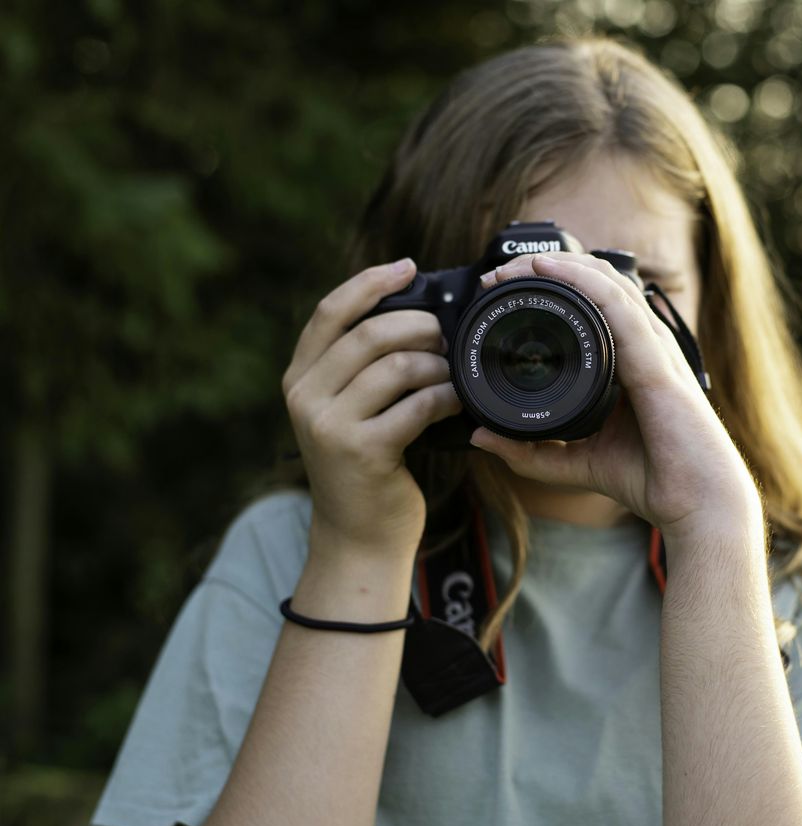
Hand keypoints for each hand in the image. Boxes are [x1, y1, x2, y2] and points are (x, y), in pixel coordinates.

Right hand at [282, 258, 462, 559]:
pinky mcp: (363, 452)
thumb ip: (361, 368)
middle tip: (449, 336)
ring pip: (397, 366)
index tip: (409, 267)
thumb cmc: (367, 466)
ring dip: (438, 364)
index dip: (370, 282)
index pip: (329, 312)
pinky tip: (456, 401)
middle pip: (370, 334)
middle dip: (421, 326)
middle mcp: (304, 397)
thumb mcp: (347, 411)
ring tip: (453, 374)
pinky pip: (417, 405)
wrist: (359, 537)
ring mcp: (329, 425)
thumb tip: (418, 314)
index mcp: (299, 378)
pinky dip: (445, 398)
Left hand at [469, 252, 761, 539]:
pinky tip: (551, 270)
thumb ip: (532, 452)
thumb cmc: (654, 480)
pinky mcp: (656, 363)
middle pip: (597, 282)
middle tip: (499, 274)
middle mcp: (644, 345)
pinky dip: (584, 282)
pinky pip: (619, 308)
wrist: (696, 505)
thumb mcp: (578, 463)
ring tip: (517, 264)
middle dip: (547, 267)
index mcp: (630, 359)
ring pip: (607, 283)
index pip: (591, 302)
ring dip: (560, 265)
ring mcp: (653, 349)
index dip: (550, 285)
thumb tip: (482, 437)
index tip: (501, 292)